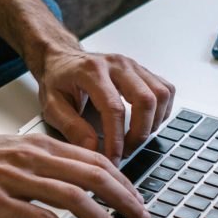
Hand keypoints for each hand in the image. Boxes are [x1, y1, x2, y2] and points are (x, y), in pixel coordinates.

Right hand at [0, 133, 150, 217]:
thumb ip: (40, 163)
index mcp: (35, 144)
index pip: (92, 159)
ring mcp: (13, 179)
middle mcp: (29, 158)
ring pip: (73, 197)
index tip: (136, 198)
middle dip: (124, 199)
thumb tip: (74, 182)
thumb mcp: (8, 152)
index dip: (122, 180)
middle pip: (91, 175)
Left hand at [34, 45, 175, 162]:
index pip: (113, 108)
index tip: (113, 159)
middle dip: (140, 133)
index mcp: (92, 71)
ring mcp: (133, 65)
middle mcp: (117, 64)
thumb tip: (93, 149)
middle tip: (126, 151)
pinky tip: (146, 123)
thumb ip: (71, 127)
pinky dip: (162, 111)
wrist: (61, 59)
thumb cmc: (56, 81)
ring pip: (161, 94)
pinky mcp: (142, 70)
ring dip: (153, 123)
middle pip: (145, 100)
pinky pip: (166, 90)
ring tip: (135, 138)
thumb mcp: (52, 105)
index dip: (116, 139)